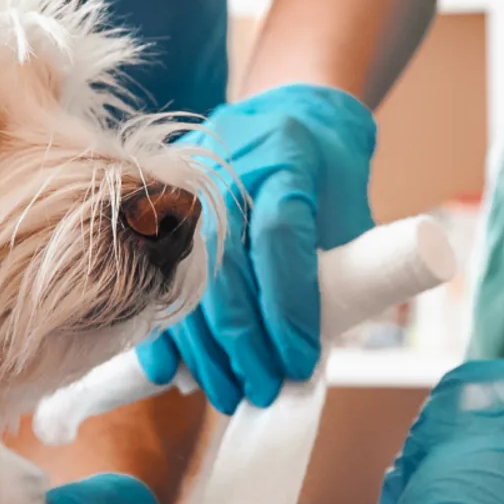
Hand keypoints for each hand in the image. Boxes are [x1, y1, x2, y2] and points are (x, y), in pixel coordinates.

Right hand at [137, 84, 375, 412]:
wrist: (288, 110)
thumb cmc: (329, 169)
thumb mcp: (348, 208)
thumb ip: (338, 270)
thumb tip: (313, 355)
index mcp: (286, 159)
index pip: (279, 240)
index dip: (288, 308)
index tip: (298, 362)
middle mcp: (226, 168)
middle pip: (224, 267)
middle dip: (243, 343)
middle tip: (260, 390)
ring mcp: (184, 184)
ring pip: (185, 277)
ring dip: (204, 348)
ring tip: (228, 393)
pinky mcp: (158, 202)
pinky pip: (155, 276)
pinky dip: (162, 329)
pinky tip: (171, 372)